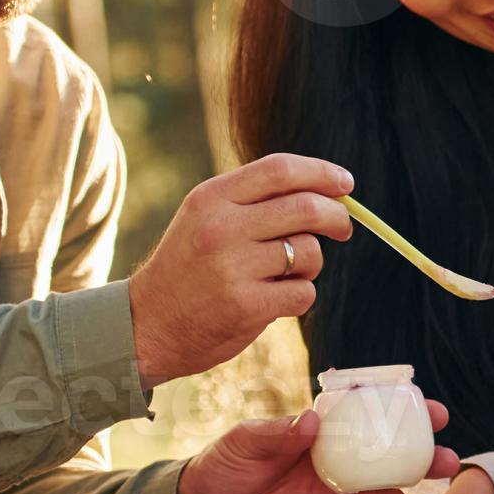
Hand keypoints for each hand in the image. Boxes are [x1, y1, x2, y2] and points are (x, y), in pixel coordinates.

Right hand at [128, 154, 353, 386]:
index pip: (280, 169)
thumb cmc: (189, 268)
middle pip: (306, 207)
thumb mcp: (205, 218)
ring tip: (285, 274)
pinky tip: (276, 298)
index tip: (345, 183)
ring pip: (309, 252)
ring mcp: (233, 267)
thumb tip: (325, 191)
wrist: (148, 324)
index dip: (322, 173)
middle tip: (343, 228)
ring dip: (311, 263)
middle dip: (336, 216)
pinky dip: (300, 295)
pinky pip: (304, 292)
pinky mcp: (245, 305)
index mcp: (212, 197)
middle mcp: (222, 226)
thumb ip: (253, 201)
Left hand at [177, 402, 458, 493]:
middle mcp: (341, 468)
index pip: (375, 421)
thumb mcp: (245, 441)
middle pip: (397, 463)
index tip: (432, 410)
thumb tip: (314, 418)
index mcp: (327, 437)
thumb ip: (279, 431)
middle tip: (442, 459)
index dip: (408, 415)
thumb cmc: (223, 468)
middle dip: (426, 460)